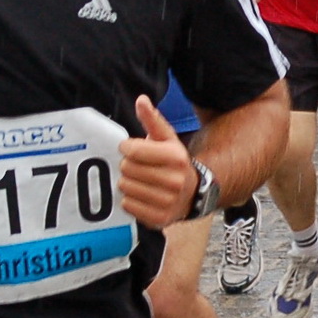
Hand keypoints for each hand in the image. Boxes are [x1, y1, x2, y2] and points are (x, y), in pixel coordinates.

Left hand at [118, 95, 198, 228]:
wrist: (192, 194)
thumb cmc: (173, 163)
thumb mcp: (167, 139)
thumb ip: (153, 119)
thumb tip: (141, 100)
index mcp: (177, 157)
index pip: (133, 151)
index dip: (126, 148)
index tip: (128, 149)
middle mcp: (175, 181)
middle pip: (127, 169)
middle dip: (127, 166)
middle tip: (135, 168)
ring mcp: (168, 201)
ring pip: (126, 188)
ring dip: (127, 183)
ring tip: (138, 181)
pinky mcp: (160, 218)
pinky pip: (128, 206)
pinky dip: (129, 200)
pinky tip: (139, 195)